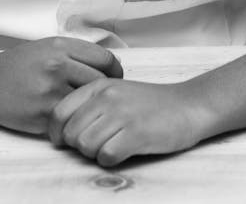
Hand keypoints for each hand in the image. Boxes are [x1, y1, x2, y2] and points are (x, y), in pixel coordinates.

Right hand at [0, 37, 122, 133]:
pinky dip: (74, 120)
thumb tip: (111, 63)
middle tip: (104, 97)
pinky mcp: (42, 115)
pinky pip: (70, 120)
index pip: (106, 59)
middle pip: (101, 82)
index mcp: (61, 47)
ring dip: (90, 108)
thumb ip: (76, 52)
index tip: (114, 77)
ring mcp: (49, 92)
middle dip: (105, 91)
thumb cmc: (17, 65)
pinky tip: (71, 118)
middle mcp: (57, 67)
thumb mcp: (47, 46)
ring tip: (88, 108)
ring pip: (87, 103)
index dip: (115, 70)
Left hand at [49, 78, 210, 166]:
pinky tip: (125, 150)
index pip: (58, 113)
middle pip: (70, 135)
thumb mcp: (116, 92)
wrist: (189, 105)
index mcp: (99, 86)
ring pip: (85, 147)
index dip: (56, 133)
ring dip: (96, 153)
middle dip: (80, 146)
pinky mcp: (136, 133)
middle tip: (100, 143)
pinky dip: (112, 159)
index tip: (66, 141)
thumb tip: (61, 132)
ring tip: (114, 145)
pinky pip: (106, 156)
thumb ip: (89, 105)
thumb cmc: (151, 104)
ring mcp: (122, 114)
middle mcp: (107, 97)